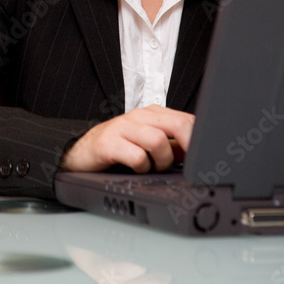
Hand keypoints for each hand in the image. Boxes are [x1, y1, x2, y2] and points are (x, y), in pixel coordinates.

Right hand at [59, 105, 194, 172]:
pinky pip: (136, 157)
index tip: (202, 158)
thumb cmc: (118, 148)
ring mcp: (122, 128)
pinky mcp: (108, 143)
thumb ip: (172, 145)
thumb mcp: (148, 144)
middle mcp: (139, 117)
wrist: (81, 152)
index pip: (187, 120)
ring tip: (152, 168)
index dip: (199, 140)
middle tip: (184, 164)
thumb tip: (198, 153)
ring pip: (159, 141)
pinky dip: (141, 168)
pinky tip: (134, 169)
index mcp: (152, 114)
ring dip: (161, 162)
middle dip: (188, 147)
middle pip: (178, 125)